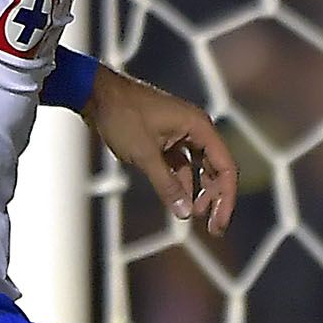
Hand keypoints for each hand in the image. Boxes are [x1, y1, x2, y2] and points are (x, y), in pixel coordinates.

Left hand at [86, 66, 237, 237]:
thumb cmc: (122, 116)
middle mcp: (195, 129)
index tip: (218, 223)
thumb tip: (185, 213)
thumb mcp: (145, 155)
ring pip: (199, 167)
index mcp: (199, 127)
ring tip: (192, 214)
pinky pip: (182, 164)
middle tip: (211, 226)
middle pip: (216, 168)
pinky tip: (177, 199)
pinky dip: (181, 182)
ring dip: (198, 191)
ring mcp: (181, 133)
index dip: (226, 198)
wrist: (97, 95)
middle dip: (215, 197)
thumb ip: (167, 185)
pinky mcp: (166, 138)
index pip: (225, 167)